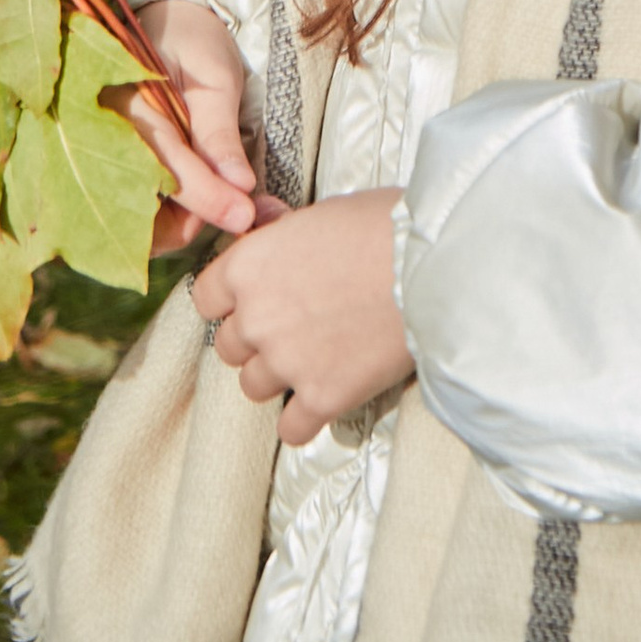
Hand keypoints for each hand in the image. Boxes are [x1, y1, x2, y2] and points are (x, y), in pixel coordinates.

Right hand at [115, 0, 265, 249]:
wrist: (167, 27)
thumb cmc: (192, 44)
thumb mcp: (213, 78)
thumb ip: (220, 133)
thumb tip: (240, 187)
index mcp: (125, 109)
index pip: (166, 165)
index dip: (207, 197)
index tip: (245, 215)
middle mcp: (103, 144)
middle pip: (138, 214)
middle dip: (188, 221)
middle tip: (233, 201)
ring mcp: (102, 166)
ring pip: (136, 228)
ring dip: (179, 226)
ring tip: (217, 193)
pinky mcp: (111, 180)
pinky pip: (136, 223)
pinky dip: (170, 224)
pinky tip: (199, 199)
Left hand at [192, 189, 414, 445]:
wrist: (436, 263)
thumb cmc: (385, 224)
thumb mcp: (324, 212)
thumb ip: (283, 231)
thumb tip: (262, 223)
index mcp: (250, 265)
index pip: (205, 297)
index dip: (229, 299)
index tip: (253, 299)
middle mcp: (257, 317)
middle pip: (228, 346)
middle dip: (255, 338)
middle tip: (294, 326)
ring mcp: (286, 362)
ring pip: (253, 387)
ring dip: (278, 375)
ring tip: (314, 357)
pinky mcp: (321, 397)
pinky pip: (290, 429)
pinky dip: (305, 417)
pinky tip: (327, 394)